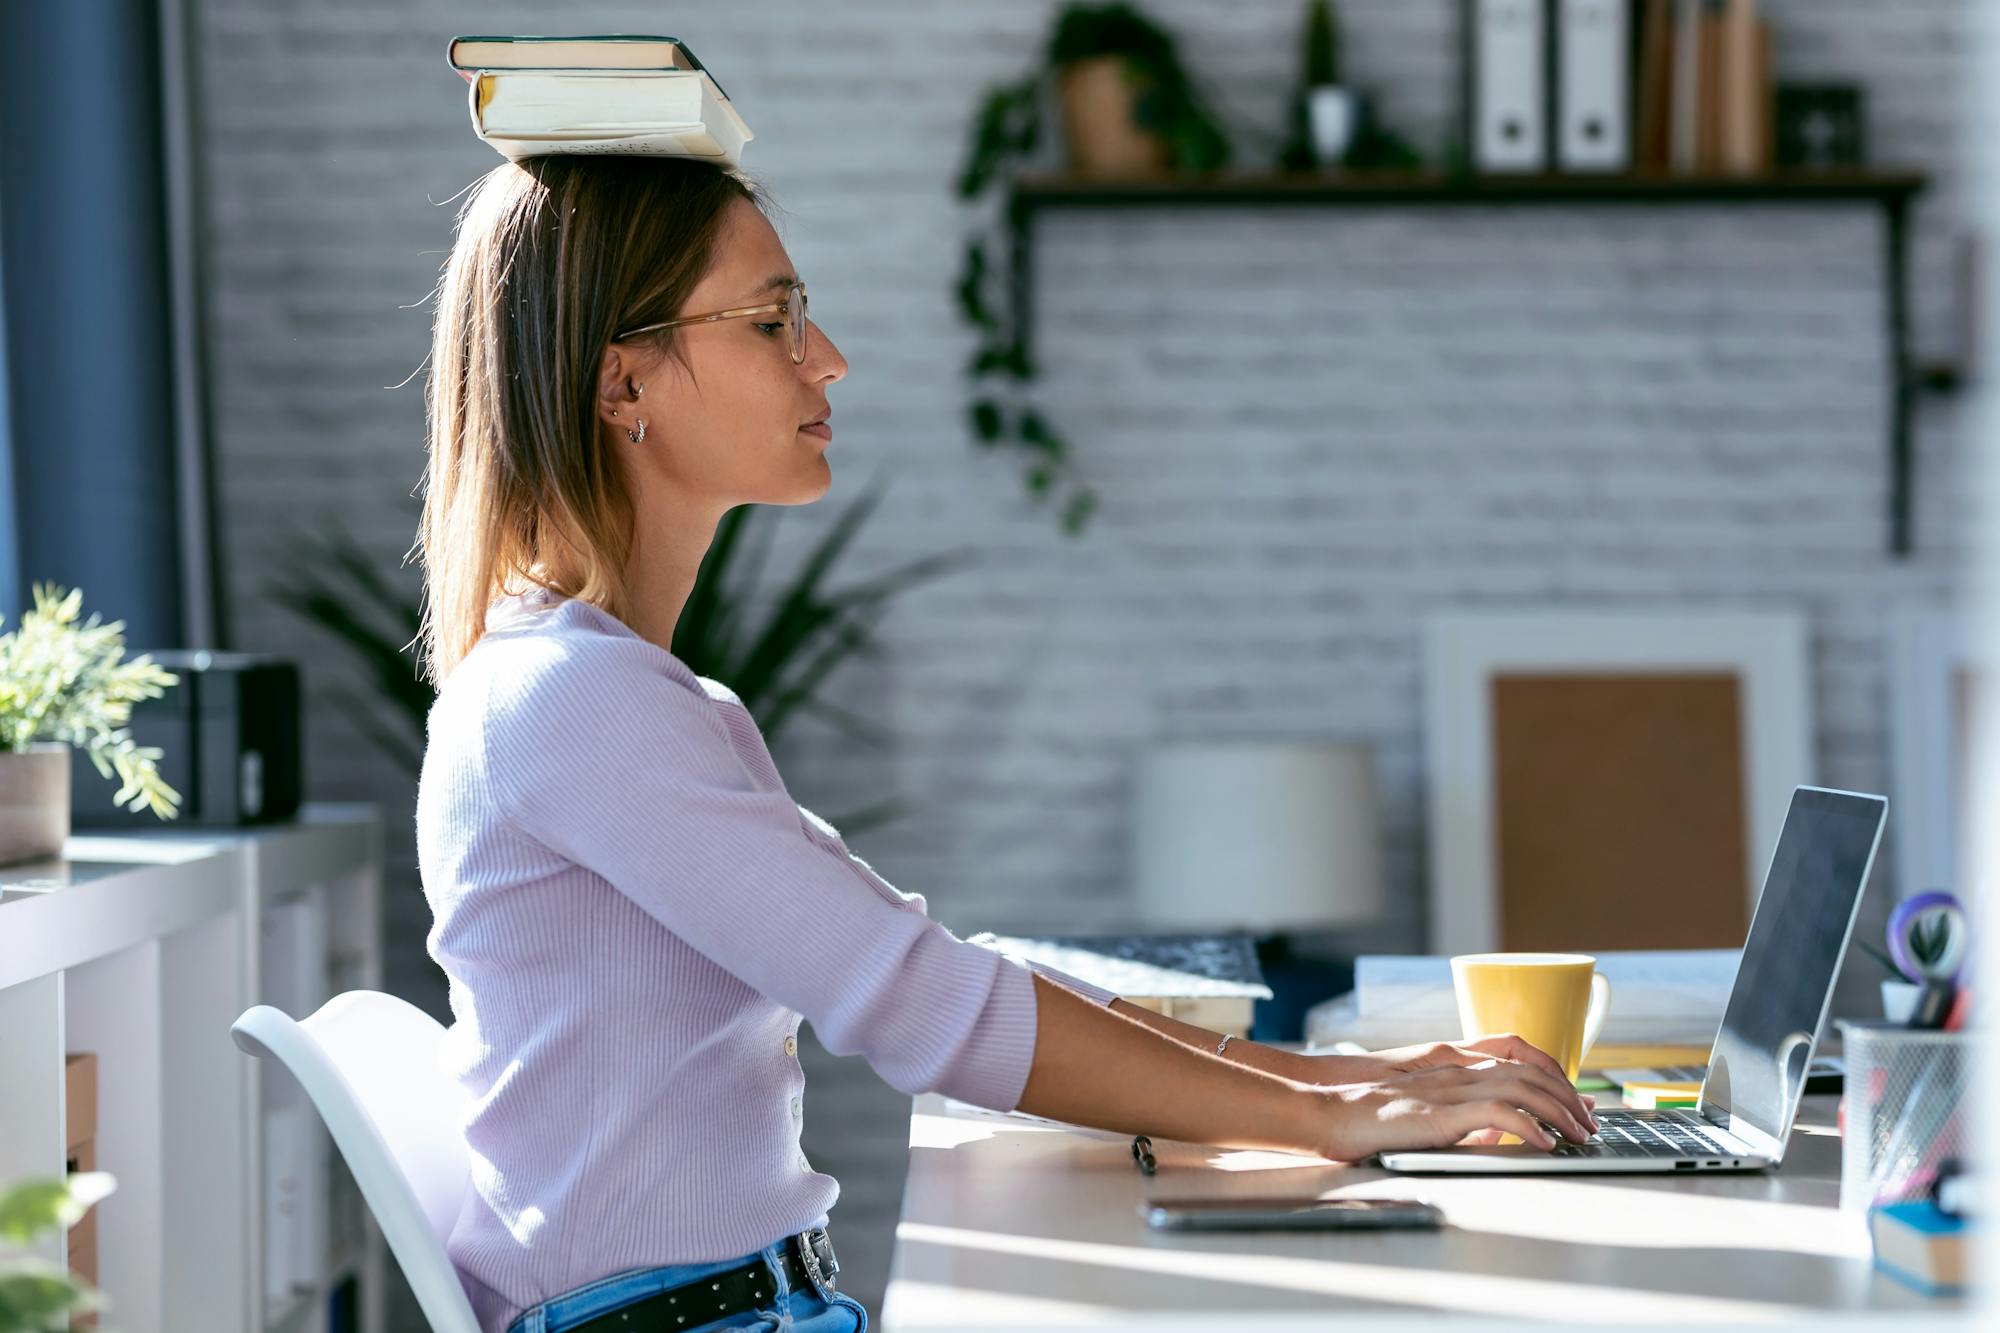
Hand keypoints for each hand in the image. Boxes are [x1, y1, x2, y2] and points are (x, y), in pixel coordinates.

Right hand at [1305, 1034, 1597, 1112]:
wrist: (1325, 1111)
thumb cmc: (1363, 1115)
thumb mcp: (1420, 1109)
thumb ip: (1458, 1113)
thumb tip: (1495, 1133)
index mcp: (1449, 1063)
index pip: (1517, 1053)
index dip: (1553, 1074)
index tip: (1575, 1100)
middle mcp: (1455, 1067)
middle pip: (1530, 1069)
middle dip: (1568, 1095)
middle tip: (1589, 1123)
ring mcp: (1448, 1087)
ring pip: (1522, 1086)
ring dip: (1559, 1111)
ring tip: (1578, 1135)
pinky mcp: (1440, 1112)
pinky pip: (1497, 1113)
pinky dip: (1528, 1126)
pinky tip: (1543, 1144)